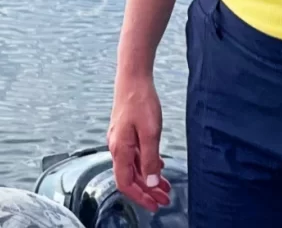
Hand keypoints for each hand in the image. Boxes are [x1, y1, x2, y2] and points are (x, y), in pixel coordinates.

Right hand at [107, 72, 170, 212]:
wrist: (133, 77)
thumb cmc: (141, 101)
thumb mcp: (150, 131)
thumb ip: (149, 158)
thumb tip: (149, 183)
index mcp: (120, 150)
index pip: (126, 183)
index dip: (140, 197)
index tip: (155, 205)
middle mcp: (117, 147)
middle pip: (130, 177)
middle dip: (147, 190)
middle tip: (164, 199)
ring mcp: (121, 140)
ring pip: (134, 166)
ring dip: (148, 178)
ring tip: (164, 187)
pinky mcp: (126, 132)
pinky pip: (135, 155)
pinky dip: (146, 164)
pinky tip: (158, 166)